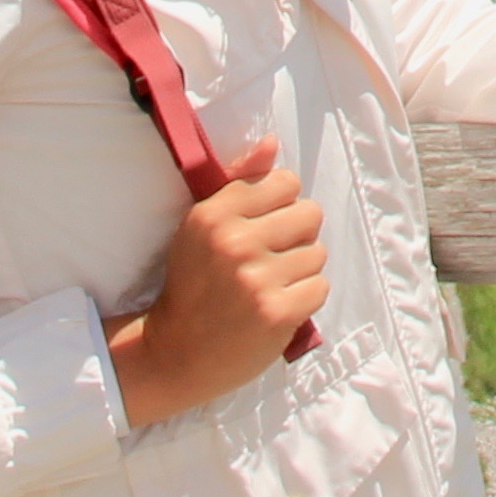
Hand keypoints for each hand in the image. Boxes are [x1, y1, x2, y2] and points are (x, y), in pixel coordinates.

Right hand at [105, 134, 327, 424]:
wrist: (175, 353)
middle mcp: (235, 242)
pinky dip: (304, 299)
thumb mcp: (202, 226)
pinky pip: (320, 287)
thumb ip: (239, 182)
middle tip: (271, 259)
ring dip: (300, 271)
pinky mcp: (277, 313)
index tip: (263, 228)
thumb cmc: (192, 285)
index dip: (281, 206)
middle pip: (310, 214)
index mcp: (214, 214)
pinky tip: (278, 306)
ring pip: (318, 253)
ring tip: (271, 286)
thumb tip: (272, 143)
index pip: (286, 182)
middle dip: (296, 236)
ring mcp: (257, 279)